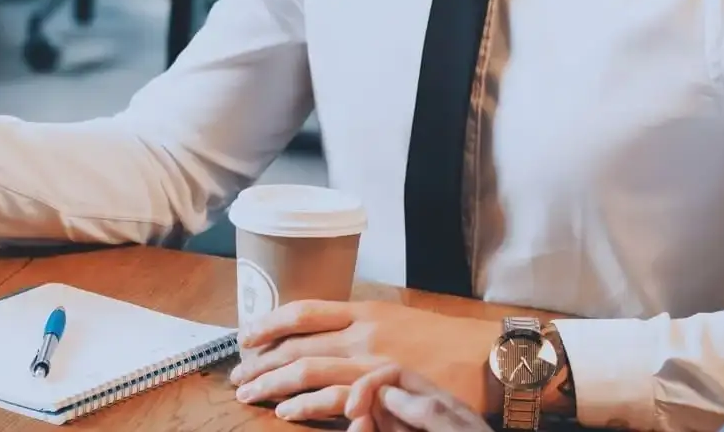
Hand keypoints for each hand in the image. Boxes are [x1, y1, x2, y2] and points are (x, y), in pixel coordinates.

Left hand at [229, 300, 495, 421]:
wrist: (485, 358)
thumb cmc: (444, 341)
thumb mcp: (396, 321)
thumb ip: (359, 328)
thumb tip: (323, 339)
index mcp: (364, 310)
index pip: (302, 312)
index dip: (267, 324)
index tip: (245, 337)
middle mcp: (363, 331)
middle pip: (296, 343)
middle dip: (261, 360)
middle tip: (238, 375)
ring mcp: (371, 361)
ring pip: (307, 368)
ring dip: (271, 383)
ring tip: (248, 394)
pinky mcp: (382, 389)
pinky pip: (332, 396)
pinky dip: (303, 404)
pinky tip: (285, 411)